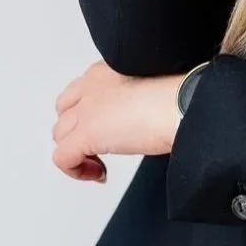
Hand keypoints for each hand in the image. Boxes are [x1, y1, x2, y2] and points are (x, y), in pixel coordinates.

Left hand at [51, 59, 183, 182]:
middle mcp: (91, 86)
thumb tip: (141, 120)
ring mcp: (86, 110)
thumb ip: (137, 98)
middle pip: (64, 114)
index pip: (80, 93)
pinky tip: (100, 174)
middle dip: (77, 134)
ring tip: (101, 164)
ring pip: (60, 135)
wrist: (185, 101)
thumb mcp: (153, 88)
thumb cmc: (183, 95)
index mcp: (107, 71)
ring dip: (78, 153)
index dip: (88, 116)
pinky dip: (77, 171)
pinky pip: (63, 159)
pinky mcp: (86, 134)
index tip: (109, 130)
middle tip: (100, 149)